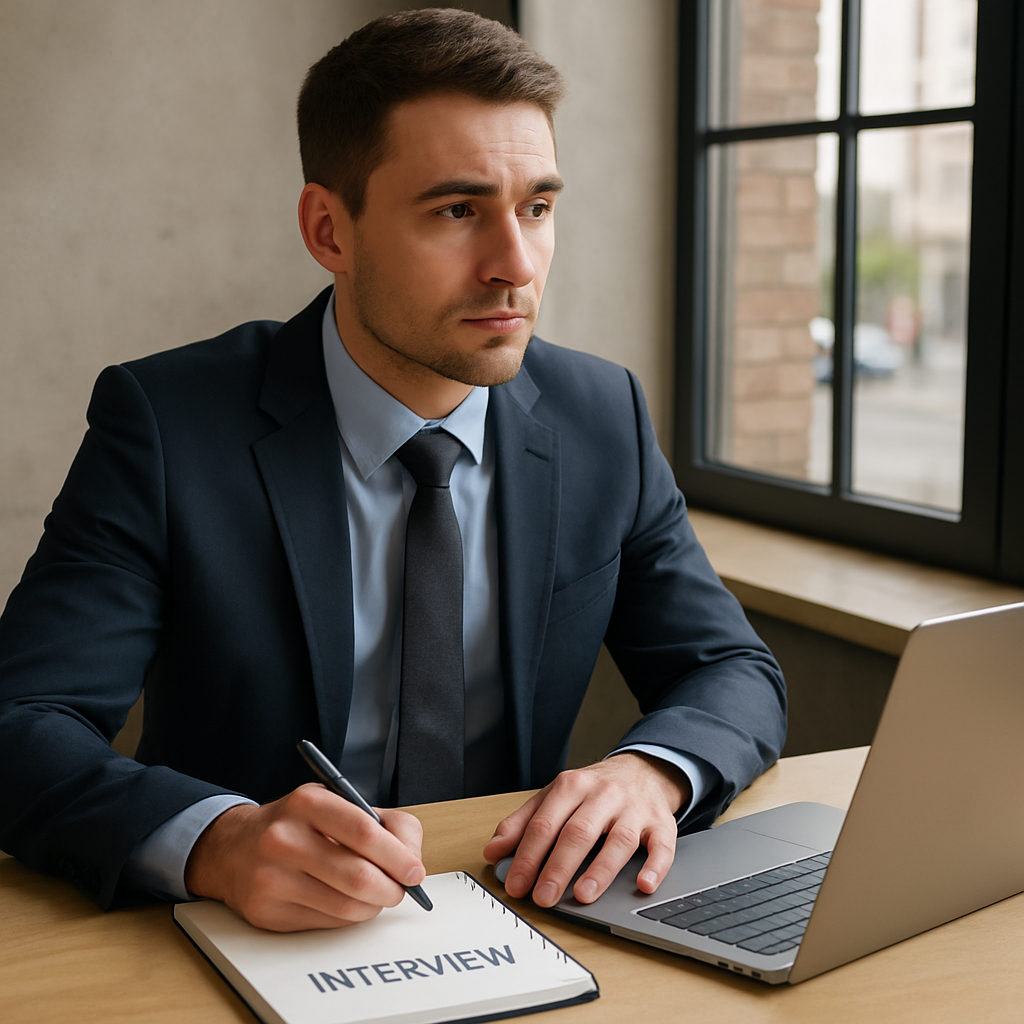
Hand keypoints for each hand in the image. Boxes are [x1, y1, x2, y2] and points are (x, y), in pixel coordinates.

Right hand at [184, 783, 425, 931]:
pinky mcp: (265, 912)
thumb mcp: (336, 804)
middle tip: (401, 889)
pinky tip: (345, 902)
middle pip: (358, 876)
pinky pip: (326, 923)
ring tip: (376, 895)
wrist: (234, 848)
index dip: (398, 856)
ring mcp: (271, 878)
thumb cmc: (298, 825)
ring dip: (373, 906)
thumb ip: (382, 823)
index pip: (364, 831)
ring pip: (346, 906)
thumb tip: (412, 860)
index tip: (415, 871)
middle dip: (392, 888)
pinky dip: (348, 916)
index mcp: (307, 803)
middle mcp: (284, 839)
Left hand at [482, 752, 688, 907]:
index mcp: (572, 786)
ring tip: (583, 895)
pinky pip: (662, 846)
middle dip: (558, 867)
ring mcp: (635, 808)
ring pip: (619, 839)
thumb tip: (493, 851)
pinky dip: (655, 867)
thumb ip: (523, 822)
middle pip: (579, 832)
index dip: (528, 855)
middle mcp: (604, 794)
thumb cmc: (593, 791)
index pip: (545, 823)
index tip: (516, 884)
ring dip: (601, 869)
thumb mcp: (555, 796)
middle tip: (543, 896)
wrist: (642, 770)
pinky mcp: (662, 823)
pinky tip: (643, 885)